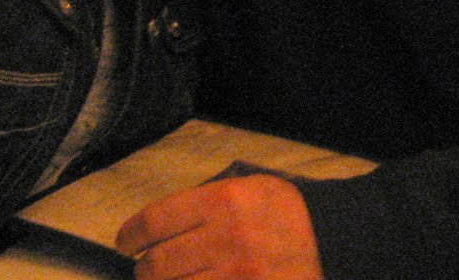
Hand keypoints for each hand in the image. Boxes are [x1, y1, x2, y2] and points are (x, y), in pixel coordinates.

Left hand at [115, 174, 322, 279]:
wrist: (333, 240)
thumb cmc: (284, 212)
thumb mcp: (247, 187)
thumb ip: (204, 200)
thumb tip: (155, 228)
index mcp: (224, 201)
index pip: (155, 221)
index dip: (131, 235)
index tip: (125, 243)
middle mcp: (228, 239)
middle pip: (158, 265)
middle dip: (144, 272)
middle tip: (146, 271)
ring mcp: (239, 276)